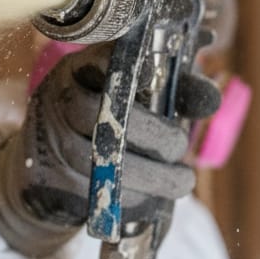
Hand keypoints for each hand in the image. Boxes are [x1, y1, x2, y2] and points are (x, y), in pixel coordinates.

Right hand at [0, 45, 219, 256]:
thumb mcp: (135, 97)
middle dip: (150, 133)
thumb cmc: (108, 121)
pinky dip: (131, 198)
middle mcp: (58, 99)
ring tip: (182, 181)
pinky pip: (92, 192)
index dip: (123, 66)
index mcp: (79, 70)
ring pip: (98, 160)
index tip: (152, 74)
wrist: (53, 165)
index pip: (97, 60)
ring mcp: (48, 139)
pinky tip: (154, 198)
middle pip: (97, 113)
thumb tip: (211, 98)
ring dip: (149, 175)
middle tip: (180, 146)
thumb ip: (174, 92)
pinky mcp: (49, 179)